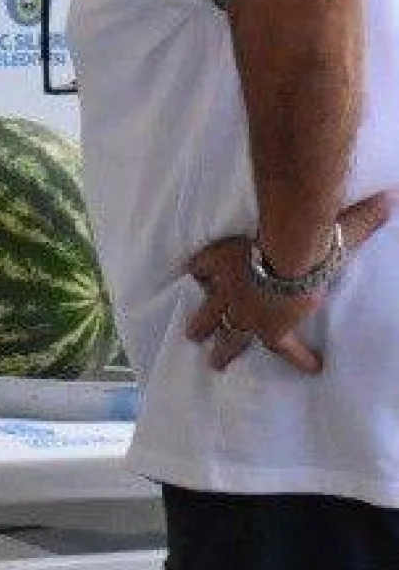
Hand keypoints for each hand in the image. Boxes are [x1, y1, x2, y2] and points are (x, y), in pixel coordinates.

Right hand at [185, 191, 390, 371]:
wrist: (286, 248)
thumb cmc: (316, 260)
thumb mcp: (342, 249)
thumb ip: (365, 226)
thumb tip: (391, 201)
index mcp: (278, 323)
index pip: (287, 349)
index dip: (300, 359)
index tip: (314, 368)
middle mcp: (249, 313)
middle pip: (231, 338)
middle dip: (223, 352)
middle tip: (214, 362)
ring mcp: (229, 292)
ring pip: (208, 315)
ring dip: (200, 325)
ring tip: (191, 335)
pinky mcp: (215, 267)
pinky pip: (202, 271)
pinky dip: (198, 271)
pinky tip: (191, 272)